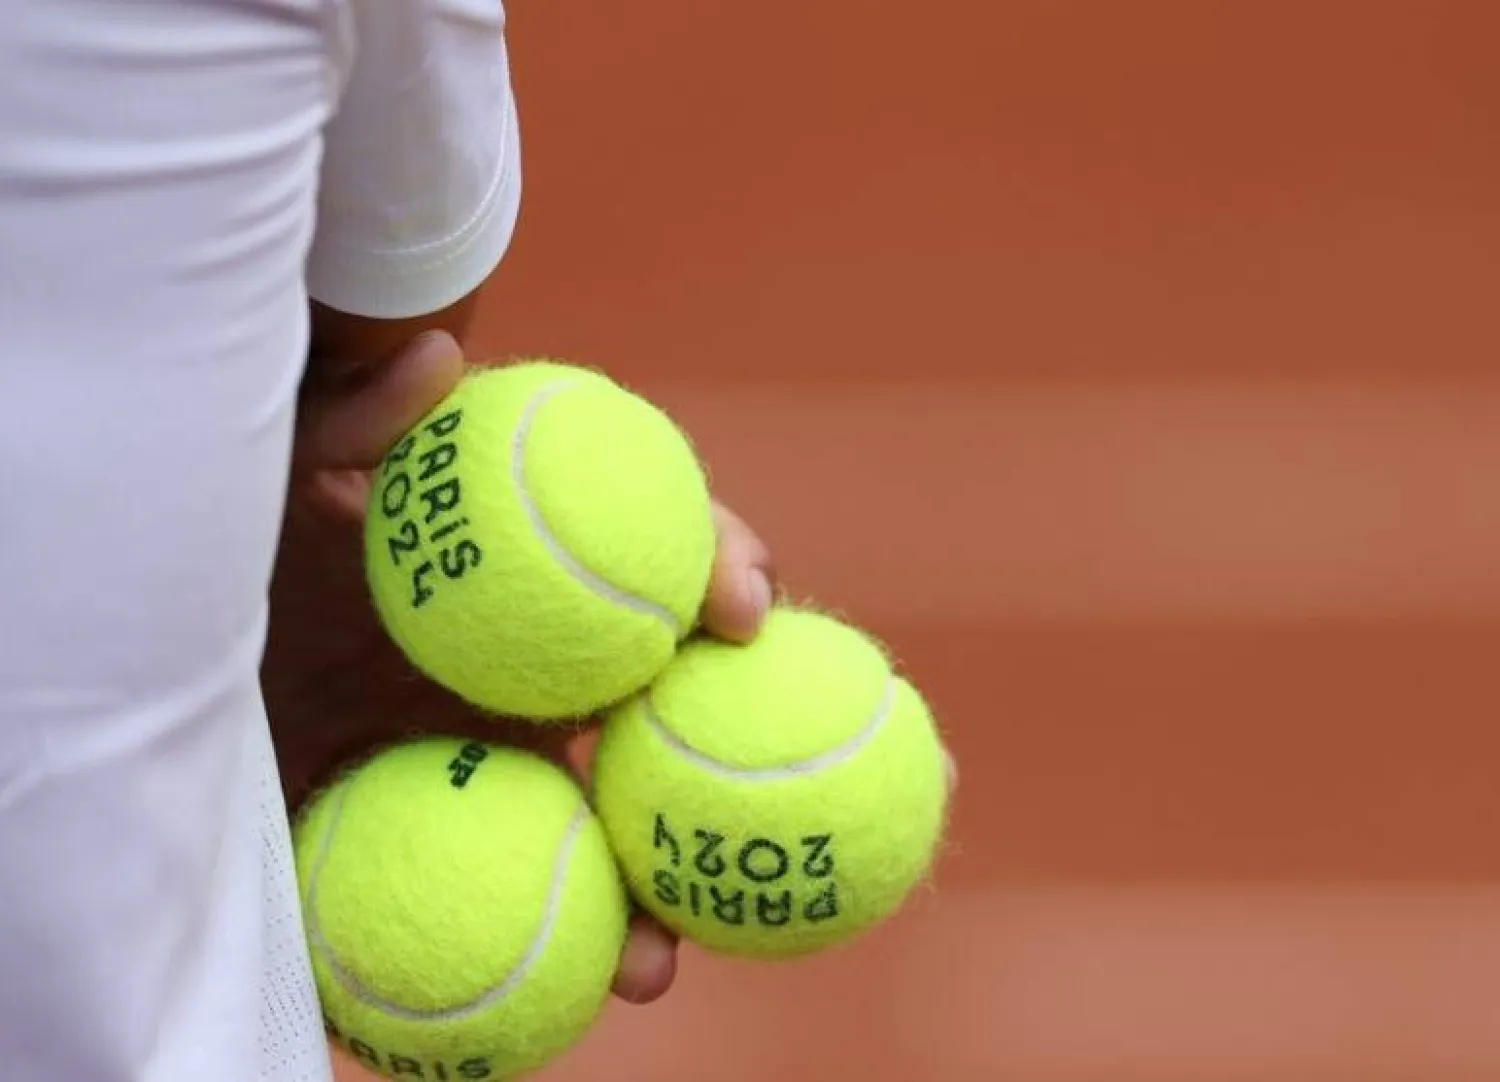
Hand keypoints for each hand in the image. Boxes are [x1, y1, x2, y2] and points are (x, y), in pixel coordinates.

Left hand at [263, 331, 776, 1004]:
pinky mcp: (453, 849)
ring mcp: (498, 773)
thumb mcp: (275, 482)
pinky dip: (567, 954)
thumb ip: (349, 423)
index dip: (716, 571)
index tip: (743, 608)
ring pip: (614, 834)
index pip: (648, 571)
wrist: (160, 687)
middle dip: (748, 754)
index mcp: (523, 589)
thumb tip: (437, 355)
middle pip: (669, 718)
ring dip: (660, 898)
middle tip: (785, 788)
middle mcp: (532, 682)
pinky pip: (529, 900)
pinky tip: (592, 989)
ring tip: (651, 965)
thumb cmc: (229, 559)